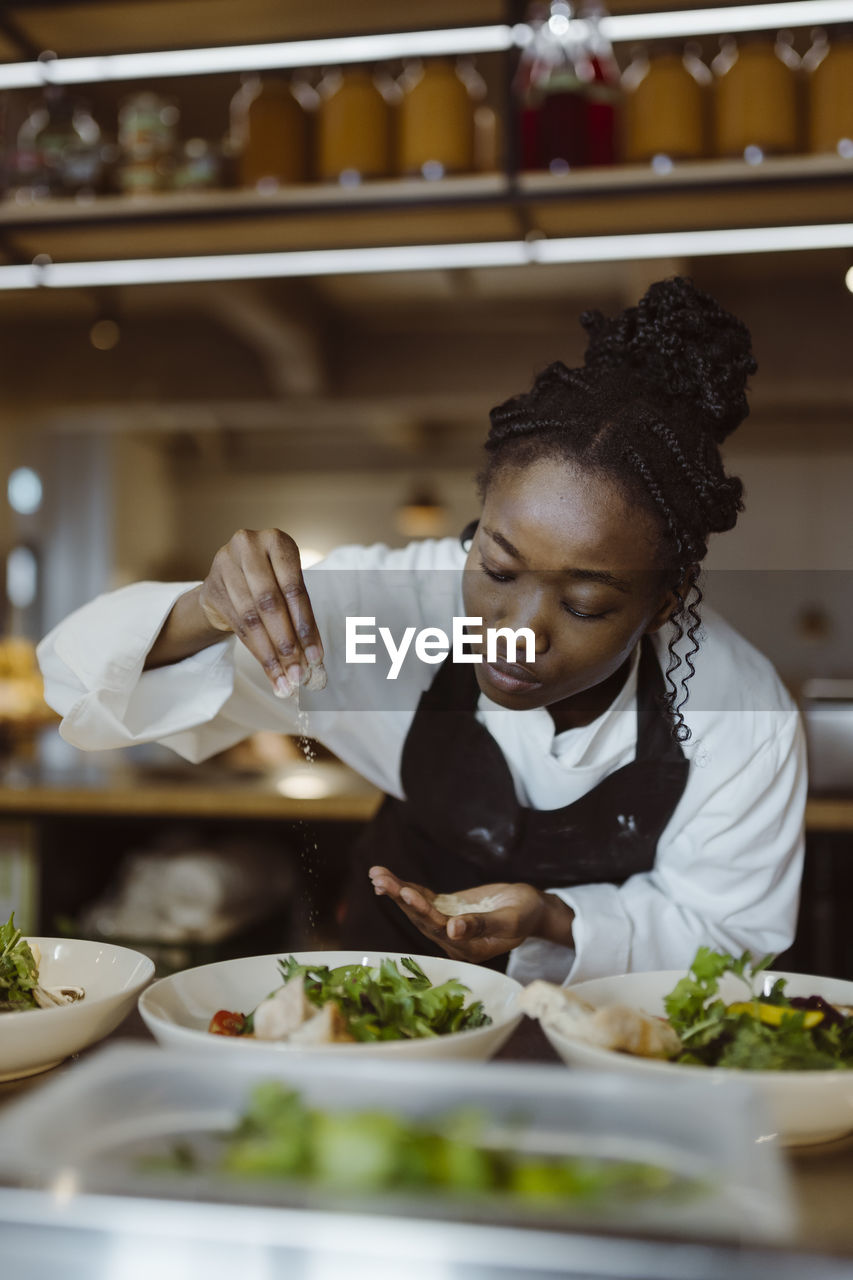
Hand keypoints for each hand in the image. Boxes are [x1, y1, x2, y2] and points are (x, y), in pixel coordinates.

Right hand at [197, 528, 325, 696]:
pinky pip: (238, 627)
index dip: (305, 625)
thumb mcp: (288, 585)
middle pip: (269, 603)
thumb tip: (314, 657)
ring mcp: (224, 564)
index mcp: (277, 541)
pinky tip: (271, 671)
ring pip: (252, 618)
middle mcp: (248, 546)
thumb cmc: (271, 580)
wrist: (229, 577)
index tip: (316, 657)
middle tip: (299, 673)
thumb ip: (301, 614)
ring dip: (271, 654)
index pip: (294, 588)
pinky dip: (257, 653)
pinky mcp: (211, 587)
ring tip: (285, 679)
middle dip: (286, 643)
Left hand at [368, 866, 572, 963]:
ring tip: (376, 874)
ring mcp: (447, 923)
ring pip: (417, 908)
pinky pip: (423, 899)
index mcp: (467, 948)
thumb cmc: (525, 915)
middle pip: (420, 918)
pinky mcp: (447, 909)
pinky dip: (406, 889)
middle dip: (399, 896)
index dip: (422, 910)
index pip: (438, 928)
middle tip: (379, 879)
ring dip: (397, 891)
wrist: (531, 909)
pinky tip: (388, 880)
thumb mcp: (509, 921)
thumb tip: (452, 930)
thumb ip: (481, 926)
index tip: (406, 892)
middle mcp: (451, 940)